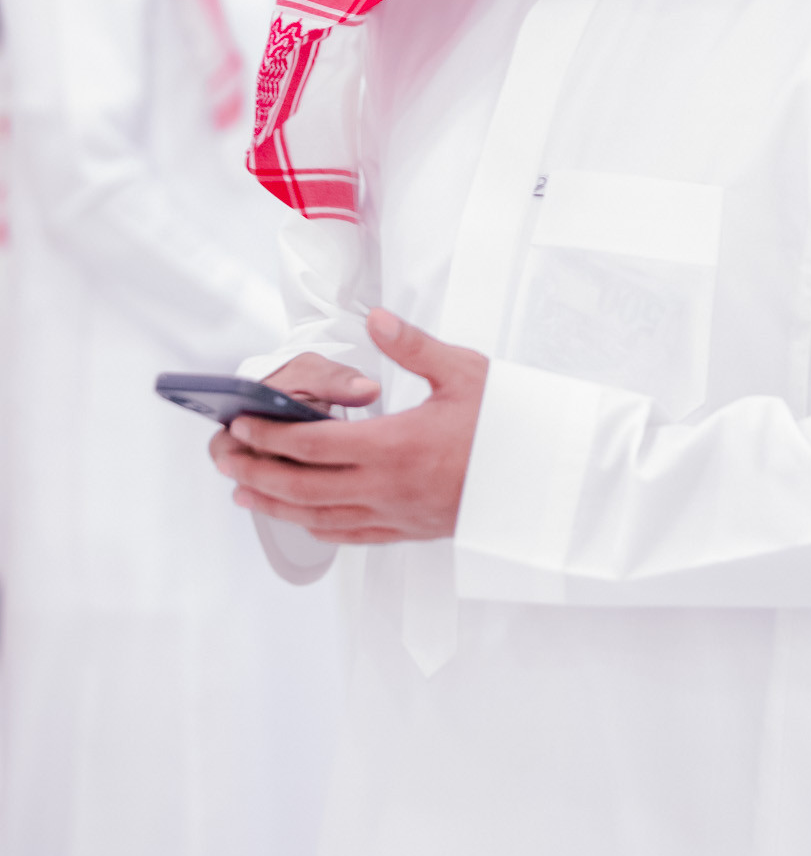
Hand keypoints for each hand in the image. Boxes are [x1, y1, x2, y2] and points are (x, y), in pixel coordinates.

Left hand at [210, 309, 488, 543]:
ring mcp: (396, 514)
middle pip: (302, 486)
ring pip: (319, 516)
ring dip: (274, 505)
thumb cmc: (507, 425)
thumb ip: (413, 346)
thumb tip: (376, 320)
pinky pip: (351, 535)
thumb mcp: (465, 372)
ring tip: (243, 493)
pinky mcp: (409, 530)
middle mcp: (388, 486)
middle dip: (254, 472)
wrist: (542, 477)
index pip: (312, 445)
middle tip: (224, 459)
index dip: (269, 437)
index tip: (242, 425)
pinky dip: (316, 527)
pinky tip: (303, 519)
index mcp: (396, 446)